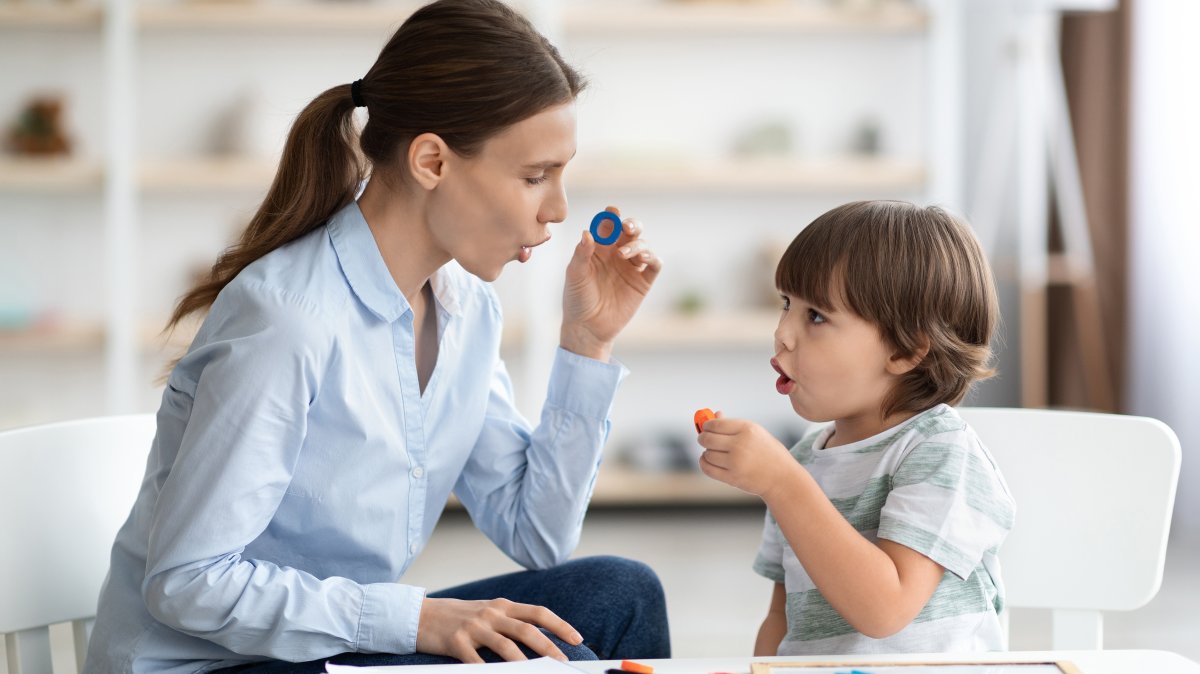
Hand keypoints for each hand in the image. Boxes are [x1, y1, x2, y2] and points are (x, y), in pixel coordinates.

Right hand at [416, 597, 583, 662]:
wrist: (420, 615)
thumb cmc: (458, 617)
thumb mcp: (487, 612)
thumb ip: (510, 621)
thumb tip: (540, 637)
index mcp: (502, 606)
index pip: (538, 613)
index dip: (559, 625)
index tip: (577, 638)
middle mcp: (491, 613)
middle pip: (527, 630)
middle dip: (549, 647)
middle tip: (563, 662)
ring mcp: (474, 627)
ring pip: (506, 646)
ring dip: (524, 663)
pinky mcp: (456, 642)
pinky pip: (476, 662)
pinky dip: (488, 672)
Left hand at [561, 207, 661, 360]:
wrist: (588, 328)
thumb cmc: (577, 300)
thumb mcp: (575, 275)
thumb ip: (581, 254)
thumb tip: (588, 232)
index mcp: (599, 248)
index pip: (608, 226)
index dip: (611, 216)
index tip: (612, 212)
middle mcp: (616, 255)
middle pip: (631, 231)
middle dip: (632, 224)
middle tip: (626, 227)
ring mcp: (631, 268)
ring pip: (643, 245)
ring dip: (637, 244)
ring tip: (624, 254)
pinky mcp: (642, 283)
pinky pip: (654, 265)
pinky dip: (652, 257)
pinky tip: (643, 258)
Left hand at [697, 413, 795, 497]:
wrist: (782, 477)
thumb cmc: (768, 452)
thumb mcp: (755, 433)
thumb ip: (733, 425)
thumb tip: (714, 414)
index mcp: (747, 429)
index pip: (715, 424)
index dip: (707, 426)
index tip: (707, 428)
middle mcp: (740, 444)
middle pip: (707, 439)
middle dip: (702, 438)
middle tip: (704, 439)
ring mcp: (736, 462)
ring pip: (707, 454)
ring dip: (707, 453)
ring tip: (715, 452)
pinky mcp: (733, 478)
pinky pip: (708, 468)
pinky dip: (704, 463)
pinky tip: (709, 461)